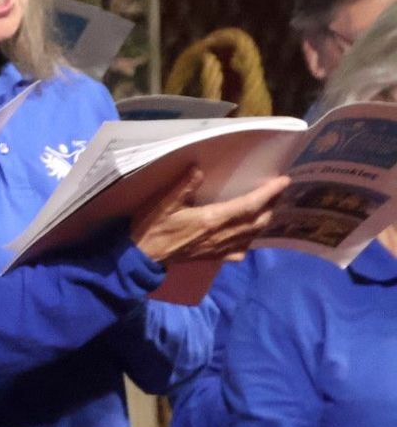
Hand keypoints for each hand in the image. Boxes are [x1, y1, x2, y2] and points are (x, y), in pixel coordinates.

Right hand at [131, 168, 290, 265]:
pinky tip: (248, 233)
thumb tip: (200, 169)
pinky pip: (240, 250)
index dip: (268, 193)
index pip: (249, 205)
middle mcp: (221, 236)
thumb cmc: (152, 227)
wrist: (142, 256)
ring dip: (264, 220)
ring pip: (252, 235)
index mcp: (211, 219)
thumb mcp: (164, 203)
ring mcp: (219, 249)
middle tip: (277, 190)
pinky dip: (250, 239)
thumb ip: (183, 186)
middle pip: (257, 221)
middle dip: (271, 205)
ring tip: (268, 206)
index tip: (283, 181)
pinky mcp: (214, 257)